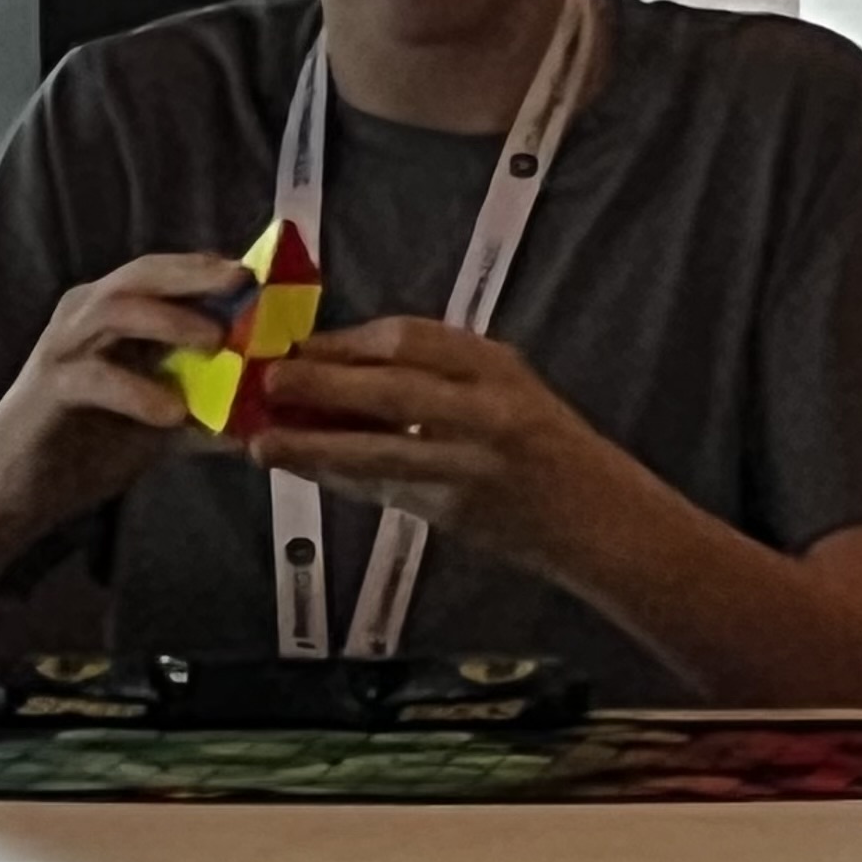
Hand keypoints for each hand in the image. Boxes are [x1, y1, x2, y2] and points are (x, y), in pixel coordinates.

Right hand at [0, 254, 246, 549]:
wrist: (15, 492)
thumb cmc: (84, 449)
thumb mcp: (156, 429)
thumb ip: (204, 415)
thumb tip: (264, 419)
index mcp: (109, 313)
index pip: (162, 275)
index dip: (208, 269)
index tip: (259, 274)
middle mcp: (83, 315)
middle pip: (141, 276)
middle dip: (194, 275)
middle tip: (243, 281)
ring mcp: (63, 347)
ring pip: (116, 311)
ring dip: (169, 320)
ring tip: (215, 339)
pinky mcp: (48, 386)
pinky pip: (96, 378)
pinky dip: (137, 390)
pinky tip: (173, 411)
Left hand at [251, 317, 625, 581]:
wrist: (600, 520)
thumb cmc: (547, 442)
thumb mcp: (506, 385)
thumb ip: (441, 372)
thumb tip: (344, 364)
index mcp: (496, 367)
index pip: (411, 341)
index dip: (349, 342)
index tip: (303, 344)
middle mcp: (485, 412)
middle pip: (390, 391)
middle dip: (322, 386)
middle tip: (268, 382)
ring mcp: (469, 468)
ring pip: (377, 452)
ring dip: (313, 446)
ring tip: (261, 443)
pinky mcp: (454, 514)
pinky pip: (384, 490)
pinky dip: (340, 478)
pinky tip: (304, 471)